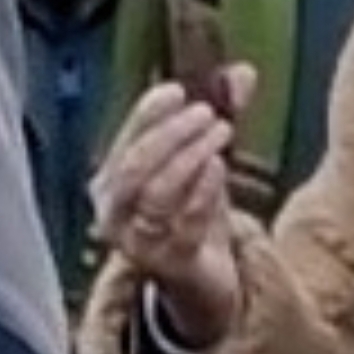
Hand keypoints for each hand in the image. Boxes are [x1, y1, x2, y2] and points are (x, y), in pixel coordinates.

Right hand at [87, 67, 257, 344]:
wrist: (201, 281)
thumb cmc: (192, 215)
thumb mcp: (203, 160)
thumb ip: (221, 116)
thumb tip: (243, 73)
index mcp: (110, 183)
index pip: (122, 141)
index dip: (147, 113)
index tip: (179, 91)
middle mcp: (114, 213)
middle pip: (134, 166)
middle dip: (171, 133)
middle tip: (207, 114)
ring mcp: (138, 242)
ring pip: (156, 191)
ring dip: (190, 156)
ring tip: (220, 135)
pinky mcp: (168, 263)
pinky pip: (184, 221)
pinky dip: (202, 189)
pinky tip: (218, 168)